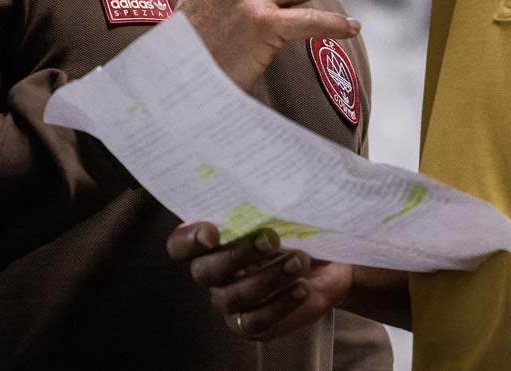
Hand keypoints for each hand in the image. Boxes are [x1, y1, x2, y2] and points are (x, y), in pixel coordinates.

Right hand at [167, 222, 353, 341]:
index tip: (213, 232)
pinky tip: (302, 289)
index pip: (180, 244)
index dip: (189, 240)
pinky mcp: (253, 326)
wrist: (330, 265)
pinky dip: (280, 304)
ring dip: (268, 278)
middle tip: (271, 239)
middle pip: (203, 272)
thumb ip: (272, 204)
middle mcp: (215, 274)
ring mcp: (232, 302)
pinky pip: (256, 322)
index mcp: (216, 242)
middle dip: (237, 254)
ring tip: (299, 262)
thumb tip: (276, 186)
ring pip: (231, 298)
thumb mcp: (290, 213)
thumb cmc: (302, 232)